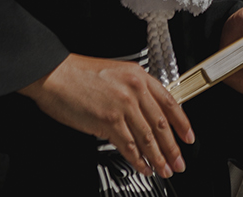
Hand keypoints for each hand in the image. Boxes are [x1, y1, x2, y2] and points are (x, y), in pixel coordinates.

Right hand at [20, 53, 192, 178]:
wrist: (54, 74)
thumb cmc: (79, 74)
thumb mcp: (116, 73)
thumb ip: (133, 91)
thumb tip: (143, 114)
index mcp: (139, 76)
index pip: (170, 102)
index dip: (182, 123)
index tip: (188, 137)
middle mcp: (135, 90)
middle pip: (161, 124)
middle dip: (173, 147)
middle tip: (180, 162)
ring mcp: (123, 106)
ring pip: (147, 137)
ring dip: (158, 157)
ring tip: (165, 169)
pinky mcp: (108, 121)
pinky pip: (128, 145)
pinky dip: (138, 160)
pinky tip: (143, 167)